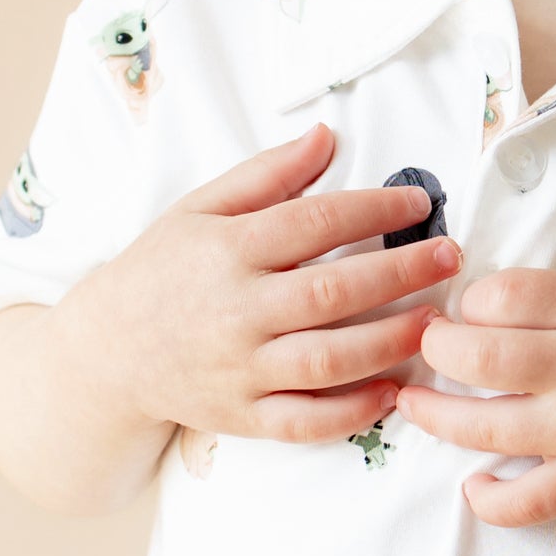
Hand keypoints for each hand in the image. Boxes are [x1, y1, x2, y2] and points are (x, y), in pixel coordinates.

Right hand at [91, 120, 460, 444]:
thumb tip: (327, 135)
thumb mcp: (201, 208)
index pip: (314, 221)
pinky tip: (393, 393)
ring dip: (390, 342)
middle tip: (450, 256)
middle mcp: (236, 311)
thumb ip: (267, 174)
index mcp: (228, 249)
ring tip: (436, 323)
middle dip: (401, 272)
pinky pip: (305, 420)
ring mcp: (239, 369)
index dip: (374, 207)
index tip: (419, 201)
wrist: (105, 351)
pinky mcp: (242, 417)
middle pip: (332, 292)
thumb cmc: (163, 269)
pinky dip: (352, 412)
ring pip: (327, 360)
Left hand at [396, 269, 555, 527]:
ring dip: (435, 416)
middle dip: (435, 347)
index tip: (473, 307)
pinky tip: (474, 486)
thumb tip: (493, 307)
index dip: (471, 299)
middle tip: (429, 346)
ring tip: (415, 405)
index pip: (499, 294)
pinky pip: (529, 501)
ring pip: (483, 427)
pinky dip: (492, 500)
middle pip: (475, 354)